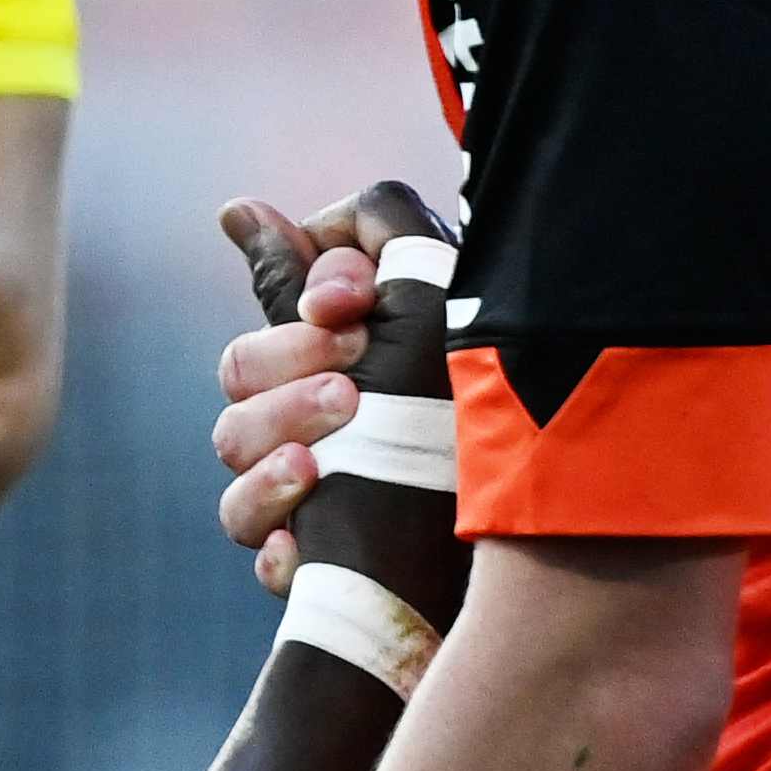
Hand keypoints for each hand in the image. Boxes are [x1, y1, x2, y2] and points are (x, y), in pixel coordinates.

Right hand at [207, 186, 447, 590]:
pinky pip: (257, 550)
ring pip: (235, 451)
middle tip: (347, 390)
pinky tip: (300, 544)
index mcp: (344, 347)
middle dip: (287, 376)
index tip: (342, 307)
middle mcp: (319, 408)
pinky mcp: (315, 561)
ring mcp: (310, 487)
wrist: (535, 544)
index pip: (279, 296)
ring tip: (317, 466)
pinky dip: (277, 543)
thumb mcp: (424, 318)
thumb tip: (237, 209)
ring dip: (270, 456)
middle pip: (240, 372)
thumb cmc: (477, 413)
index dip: (297, 300)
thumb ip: (346, 252)